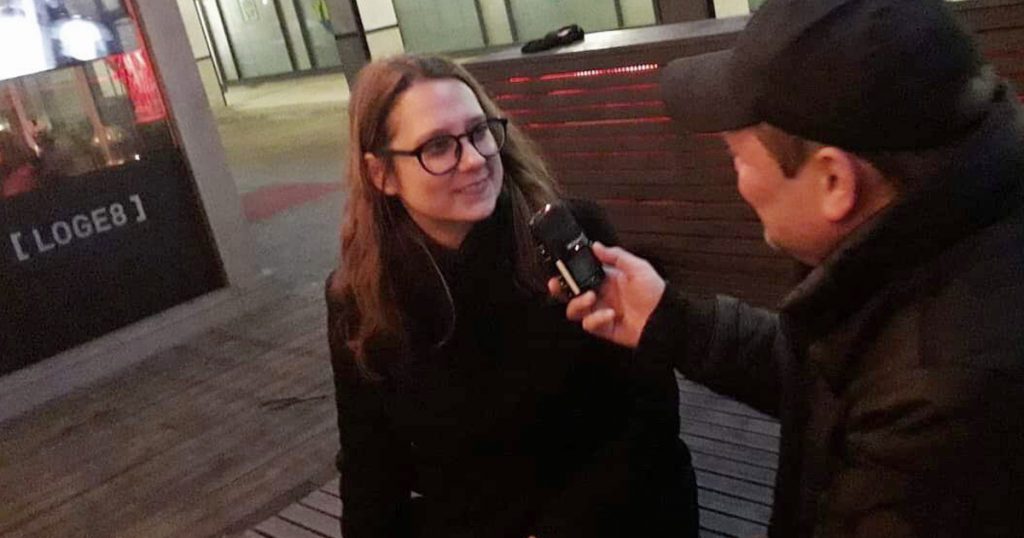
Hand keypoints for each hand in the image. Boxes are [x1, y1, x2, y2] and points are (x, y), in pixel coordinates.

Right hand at [548, 243, 664, 347]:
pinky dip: (596, 319)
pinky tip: (609, 314)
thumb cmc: (655, 291)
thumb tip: (596, 245)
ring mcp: (600, 312)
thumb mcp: (637, 267)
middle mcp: (600, 295)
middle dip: (561, 290)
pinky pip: (589, 324)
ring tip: (590, 298)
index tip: (560, 270)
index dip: (568, 273)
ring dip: (578, 304)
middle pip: (571, 294)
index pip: (581, 274)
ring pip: (575, 310)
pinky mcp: (604, 328)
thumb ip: (615, 256)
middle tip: (558, 286)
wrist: (664, 318)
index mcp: (606, 279)